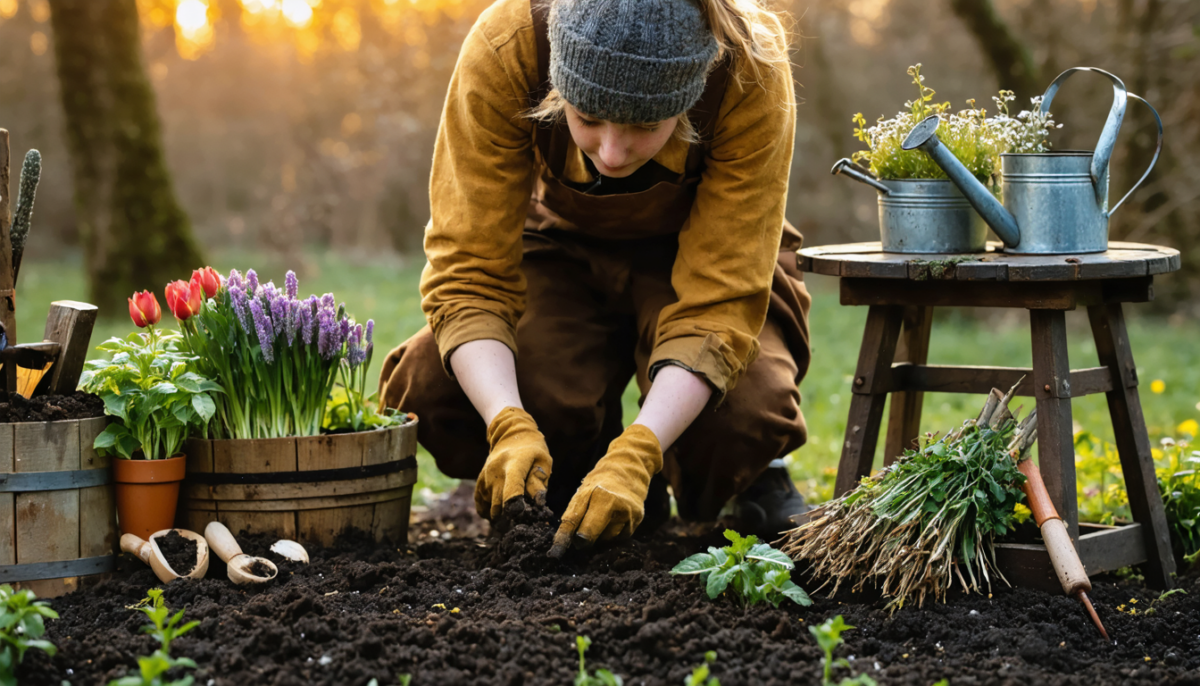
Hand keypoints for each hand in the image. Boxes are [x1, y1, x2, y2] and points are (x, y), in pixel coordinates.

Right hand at [475, 407, 552, 519]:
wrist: (510, 434)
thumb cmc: (532, 450)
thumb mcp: (542, 460)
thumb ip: (539, 482)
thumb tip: (539, 504)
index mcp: (515, 464)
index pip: (512, 490)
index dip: (516, 507)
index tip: (522, 516)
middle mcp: (496, 471)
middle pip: (499, 504)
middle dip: (510, 518)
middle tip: (522, 523)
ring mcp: (486, 476)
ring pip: (490, 507)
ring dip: (501, 517)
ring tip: (513, 518)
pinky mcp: (480, 481)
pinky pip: (480, 504)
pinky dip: (488, 512)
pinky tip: (499, 514)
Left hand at [549, 424, 661, 557]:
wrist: (630, 471)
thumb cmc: (600, 484)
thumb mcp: (584, 492)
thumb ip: (575, 514)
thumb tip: (569, 542)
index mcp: (596, 494)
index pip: (575, 521)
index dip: (563, 539)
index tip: (555, 554)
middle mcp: (613, 504)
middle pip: (591, 535)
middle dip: (583, 539)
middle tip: (581, 537)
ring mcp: (627, 514)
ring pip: (605, 539)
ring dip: (600, 535)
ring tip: (602, 518)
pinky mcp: (637, 521)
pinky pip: (619, 537)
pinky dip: (612, 533)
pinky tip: (614, 520)